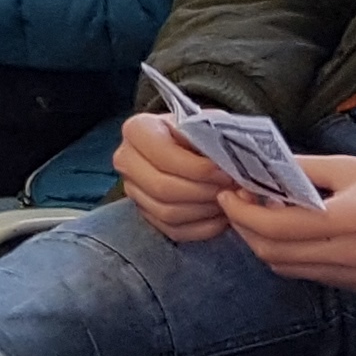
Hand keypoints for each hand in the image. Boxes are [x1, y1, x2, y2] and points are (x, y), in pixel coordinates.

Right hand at [114, 116, 234, 245]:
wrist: (196, 144)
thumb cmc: (203, 131)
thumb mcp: (208, 124)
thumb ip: (212, 141)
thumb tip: (227, 168)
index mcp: (137, 130)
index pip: (163, 156)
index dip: (198, 169)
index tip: (226, 173)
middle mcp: (126, 159)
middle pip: (162, 187)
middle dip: (203, 192)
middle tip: (230, 190)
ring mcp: (133, 189)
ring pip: (167, 212)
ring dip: (204, 210)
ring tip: (227, 200)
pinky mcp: (146, 212)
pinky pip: (173, 230)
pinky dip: (202, 227)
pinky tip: (220, 216)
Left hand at [221, 161, 355, 291]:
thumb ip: (306, 170)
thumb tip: (263, 168)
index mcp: (348, 221)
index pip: (274, 227)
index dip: (241, 211)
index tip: (228, 191)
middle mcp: (348, 256)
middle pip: (271, 253)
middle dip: (244, 228)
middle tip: (238, 201)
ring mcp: (353, 276)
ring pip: (286, 268)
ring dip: (264, 244)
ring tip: (261, 214)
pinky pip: (309, 274)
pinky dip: (289, 256)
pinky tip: (291, 232)